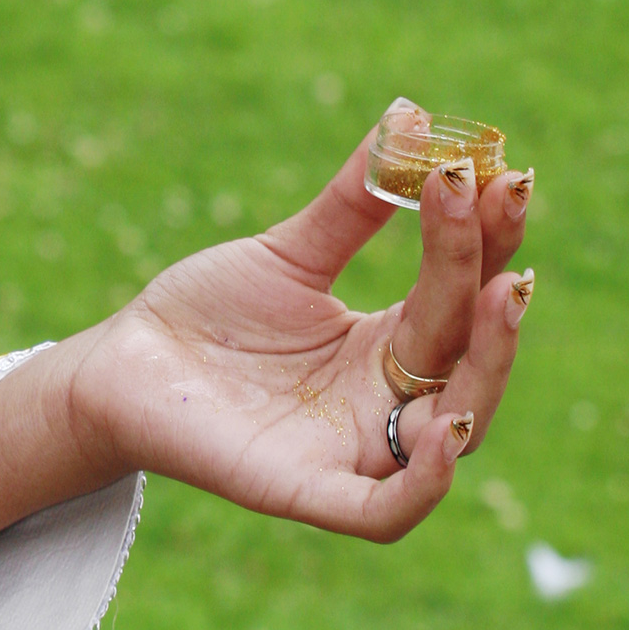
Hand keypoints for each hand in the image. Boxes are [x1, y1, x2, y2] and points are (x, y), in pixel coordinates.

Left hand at [73, 125, 533, 539]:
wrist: (122, 362)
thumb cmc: (209, 313)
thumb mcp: (290, 253)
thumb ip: (354, 203)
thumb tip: (412, 118)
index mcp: (388, 346)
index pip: (459, 294)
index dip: (488, 239)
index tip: (506, 174)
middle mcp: (386, 403)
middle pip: (466, 358)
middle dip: (495, 292)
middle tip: (505, 216)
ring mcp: (351, 453)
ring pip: (452, 433)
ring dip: (487, 370)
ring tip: (501, 296)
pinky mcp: (306, 491)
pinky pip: (386, 511)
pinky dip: (426, 482)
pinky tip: (448, 430)